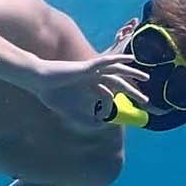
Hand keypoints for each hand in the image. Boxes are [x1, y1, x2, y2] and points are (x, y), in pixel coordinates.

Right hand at [31, 53, 148, 123]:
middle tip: (146, 100)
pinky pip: (107, 61)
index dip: (116, 105)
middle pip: (117, 82)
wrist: (38, 80)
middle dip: (132, 90)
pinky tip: (131, 59)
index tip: (121, 114)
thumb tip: (101, 125)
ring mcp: (91, 70)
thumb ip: (84, 119)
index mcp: (88, 87)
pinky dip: (119, 59)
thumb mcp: (70, 111)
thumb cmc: (50, 94)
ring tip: (147, 78)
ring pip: (116, 70)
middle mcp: (92, 77)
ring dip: (132, 73)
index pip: (107, 94)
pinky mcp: (87, 66)